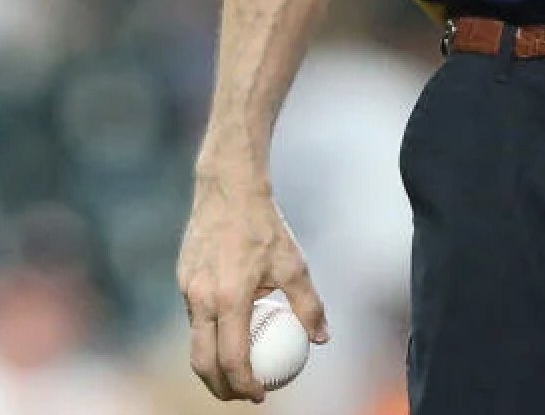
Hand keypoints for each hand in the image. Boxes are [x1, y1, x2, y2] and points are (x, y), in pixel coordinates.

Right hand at [177, 171, 328, 401]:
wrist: (229, 190)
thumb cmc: (266, 228)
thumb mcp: (294, 265)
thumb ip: (308, 305)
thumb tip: (321, 339)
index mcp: (230, 299)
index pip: (232, 359)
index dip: (245, 385)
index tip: (261, 395)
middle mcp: (202, 300)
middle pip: (203, 363)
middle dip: (220, 388)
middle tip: (243, 394)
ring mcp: (187, 291)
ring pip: (195, 341)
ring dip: (213, 363)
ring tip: (237, 370)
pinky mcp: (182, 280)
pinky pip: (194, 317)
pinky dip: (209, 333)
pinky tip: (229, 329)